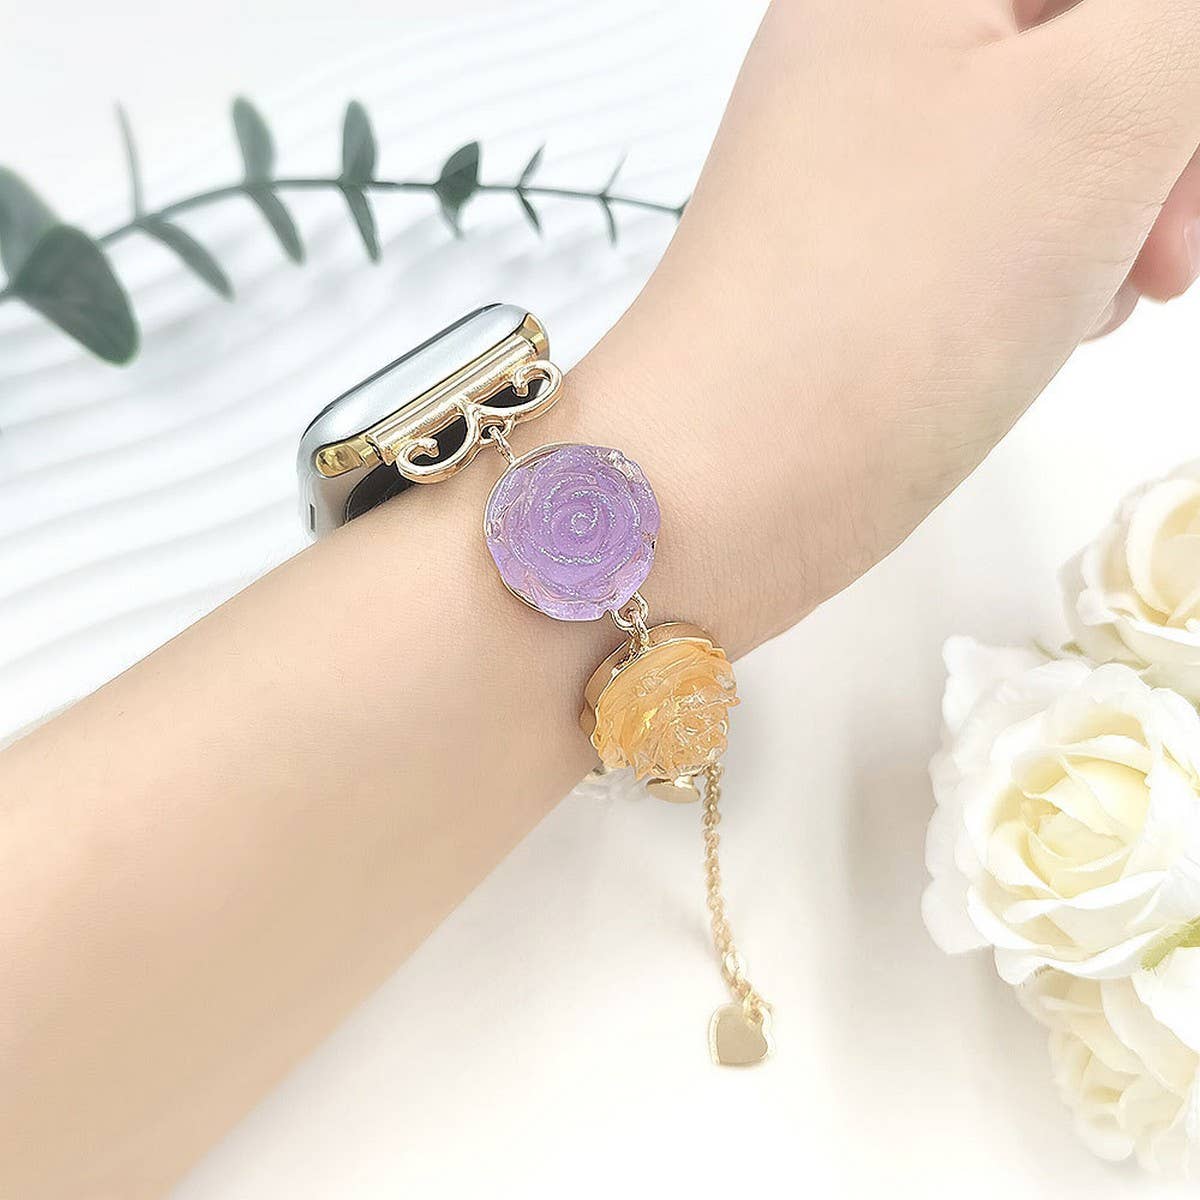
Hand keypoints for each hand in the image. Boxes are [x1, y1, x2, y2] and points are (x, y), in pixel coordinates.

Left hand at [577, 0, 1199, 650]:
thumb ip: (1179, 17)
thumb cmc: (900, 293)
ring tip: (1099, 296)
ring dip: (1116, 208)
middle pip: (1080, 44)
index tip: (1179, 132)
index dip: (1168, 43)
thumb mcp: (1098, 106)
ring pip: (1054, 138)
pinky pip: (1000, 221)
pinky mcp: (865, 263)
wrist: (728, 487)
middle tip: (1167, 249)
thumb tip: (1164, 31)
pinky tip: (1052, 328)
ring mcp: (861, 165)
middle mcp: (870, 50)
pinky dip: (1052, 265)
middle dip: (1156, 134)